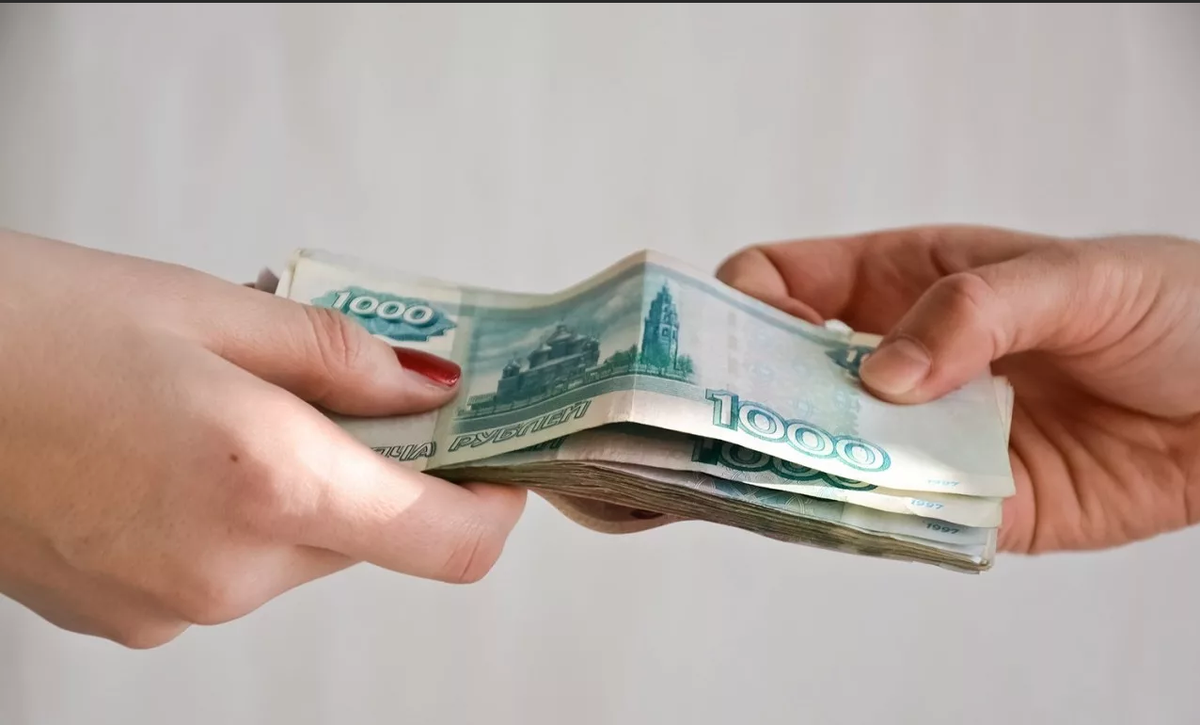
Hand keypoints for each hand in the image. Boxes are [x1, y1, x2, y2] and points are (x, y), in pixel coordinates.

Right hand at [0, 229, 525, 648]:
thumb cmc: (31, 326)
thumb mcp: (213, 309)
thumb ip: (344, 358)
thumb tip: (431, 388)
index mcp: (266, 484)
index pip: (445, 542)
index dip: (492, 504)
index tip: (499, 462)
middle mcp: (227, 571)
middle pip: (369, 536)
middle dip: (377, 466)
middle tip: (338, 387)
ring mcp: (172, 608)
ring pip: (298, 551)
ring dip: (299, 483)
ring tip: (230, 404)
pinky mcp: (127, 617)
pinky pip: (229, 568)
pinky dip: (235, 513)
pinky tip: (177, 448)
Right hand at [716, 225, 1199, 553]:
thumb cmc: (1168, 305)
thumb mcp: (1072, 278)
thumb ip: (974, 310)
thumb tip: (881, 376)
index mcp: (904, 279)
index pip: (788, 281)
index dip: (744, 302)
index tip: (734, 336)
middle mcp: (900, 361)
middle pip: (788, 376)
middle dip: (745, 394)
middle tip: (719, 420)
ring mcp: (926, 435)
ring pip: (827, 455)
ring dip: (792, 466)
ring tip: (758, 478)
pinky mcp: (966, 505)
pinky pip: (894, 518)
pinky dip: (860, 524)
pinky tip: (837, 522)